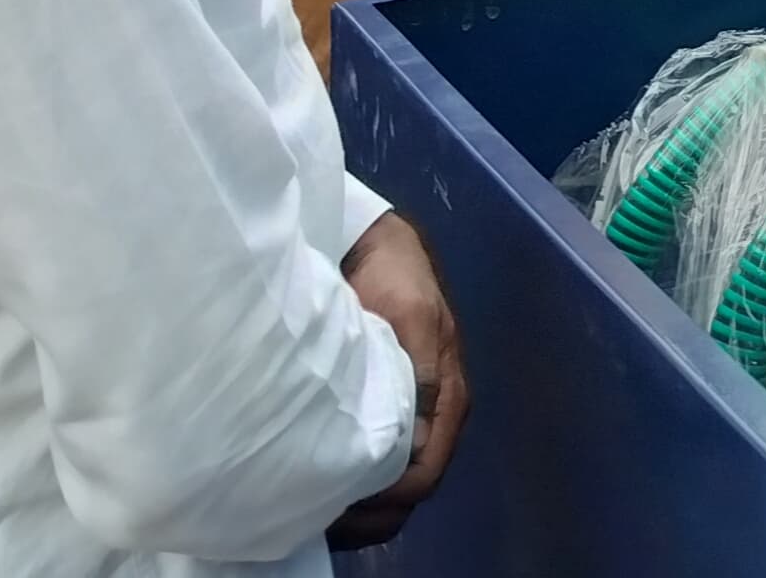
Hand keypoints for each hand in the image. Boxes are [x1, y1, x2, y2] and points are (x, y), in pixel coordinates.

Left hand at [328, 211, 469, 551]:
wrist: (374, 246)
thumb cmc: (394, 279)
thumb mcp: (411, 316)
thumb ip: (419, 372)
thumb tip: (416, 438)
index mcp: (449, 398)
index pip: (427, 473)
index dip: (391, 500)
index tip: (345, 507)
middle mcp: (435, 416)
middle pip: (412, 488)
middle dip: (374, 515)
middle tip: (322, 520)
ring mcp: (410, 415)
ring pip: (393, 482)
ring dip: (362, 506)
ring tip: (316, 511)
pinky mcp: (385, 409)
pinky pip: (377, 464)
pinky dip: (354, 485)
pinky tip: (322, 487)